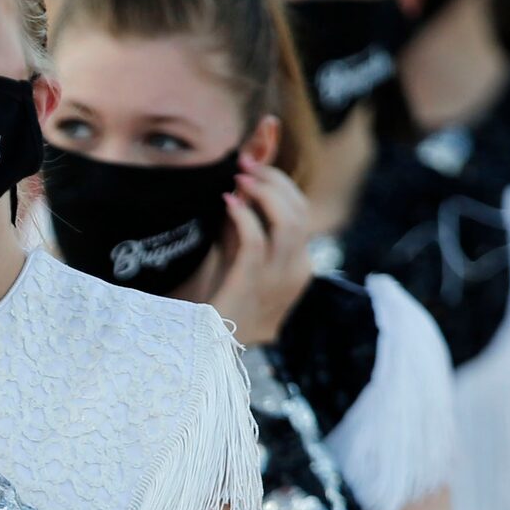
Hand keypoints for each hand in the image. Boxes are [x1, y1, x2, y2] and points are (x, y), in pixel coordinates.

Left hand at [207, 157, 319, 345]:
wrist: (205, 344)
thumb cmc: (219, 298)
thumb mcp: (241, 254)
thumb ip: (250, 220)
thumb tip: (249, 178)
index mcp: (298, 266)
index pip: (303, 212)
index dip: (281, 182)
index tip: (252, 164)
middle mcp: (295, 274)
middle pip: (300, 212)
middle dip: (273, 180)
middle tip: (244, 164)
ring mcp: (276, 283)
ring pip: (288, 222)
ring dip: (263, 192)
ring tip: (237, 179)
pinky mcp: (249, 287)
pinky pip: (256, 241)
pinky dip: (244, 216)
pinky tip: (227, 202)